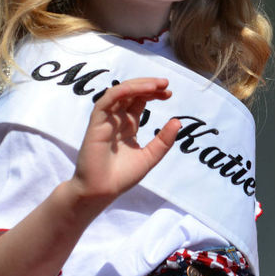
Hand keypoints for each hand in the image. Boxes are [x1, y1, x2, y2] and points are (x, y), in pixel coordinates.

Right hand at [71, 77, 180, 211]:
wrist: (102, 191)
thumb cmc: (122, 176)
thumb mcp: (150, 156)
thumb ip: (164, 140)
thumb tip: (178, 121)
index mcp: (128, 125)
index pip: (140, 101)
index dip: (153, 93)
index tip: (169, 93)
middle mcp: (117, 119)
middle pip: (132, 93)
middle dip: (148, 85)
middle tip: (165, 84)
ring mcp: (106, 119)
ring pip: (120, 92)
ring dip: (138, 85)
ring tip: (156, 85)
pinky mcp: (97, 122)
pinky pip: (107, 100)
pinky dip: (123, 91)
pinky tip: (139, 90)